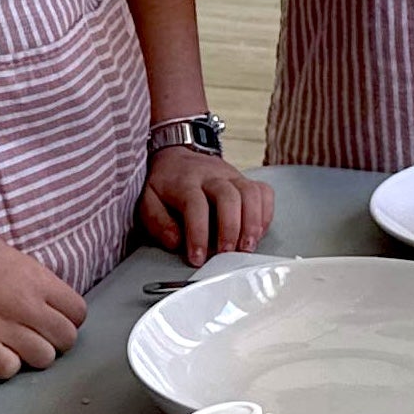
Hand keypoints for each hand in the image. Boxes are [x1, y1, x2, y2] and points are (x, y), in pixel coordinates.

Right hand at [0, 180, 86, 381]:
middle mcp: (26, 302)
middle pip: (66, 340)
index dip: (65, 320)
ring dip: (28, 355)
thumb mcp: (10, 256)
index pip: (78, 313)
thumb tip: (45, 309)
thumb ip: (32, 284)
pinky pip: (7, 369)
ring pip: (43, 359)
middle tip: (29, 335)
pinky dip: (1, 365)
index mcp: (38, 277)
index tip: (48, 320)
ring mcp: (0, 323)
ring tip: (8, 343)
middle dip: (52, 341)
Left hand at [139, 146, 273, 268]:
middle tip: (227, 254)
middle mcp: (211, 175)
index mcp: (184, 181)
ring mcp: (232, 175)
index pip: (195, 205)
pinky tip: (258, 232)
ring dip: (252, 223)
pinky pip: (263, 192)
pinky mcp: (245, 179)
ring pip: (250, 193)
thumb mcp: (148, 201)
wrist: (178, 155)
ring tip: (247, 247)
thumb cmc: (165, 184)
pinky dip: (265, 214)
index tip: (197, 258)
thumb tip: (176, 242)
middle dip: (231, 228)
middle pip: (229, 196)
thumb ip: (158, 222)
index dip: (198, 234)